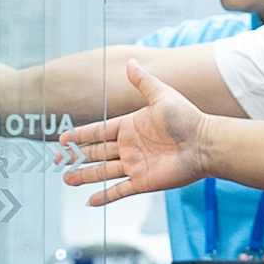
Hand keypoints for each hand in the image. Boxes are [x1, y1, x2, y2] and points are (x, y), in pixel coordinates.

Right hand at [59, 54, 214, 204]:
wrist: (204, 144)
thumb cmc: (187, 118)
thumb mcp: (162, 95)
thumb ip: (144, 81)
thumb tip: (131, 62)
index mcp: (130, 126)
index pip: (99, 131)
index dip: (81, 135)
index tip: (64, 137)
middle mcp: (130, 147)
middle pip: (97, 152)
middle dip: (77, 156)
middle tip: (58, 158)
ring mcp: (135, 165)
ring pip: (102, 172)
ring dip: (84, 176)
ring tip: (67, 179)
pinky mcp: (142, 182)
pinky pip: (118, 191)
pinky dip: (104, 196)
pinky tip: (89, 201)